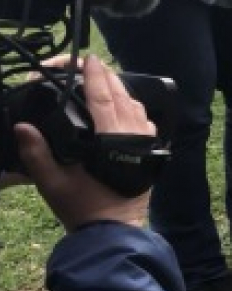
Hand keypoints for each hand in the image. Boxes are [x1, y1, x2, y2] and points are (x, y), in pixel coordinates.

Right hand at [14, 55, 156, 231]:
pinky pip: (142, 118)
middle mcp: (134, 134)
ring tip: (98, 81)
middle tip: (84, 66)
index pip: (103, 96)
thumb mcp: (52, 182)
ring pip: (134, 104)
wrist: (114, 231)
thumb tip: (23, 127)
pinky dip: (130, 106)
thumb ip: (36, 153)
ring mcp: (146, 141)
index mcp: (112, 137)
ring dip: (117, 89)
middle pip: (121, 94)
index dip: (94, 74)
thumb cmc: (83, 207)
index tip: (86, 59)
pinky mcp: (150, 149)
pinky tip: (118, 105)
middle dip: (103, 76)